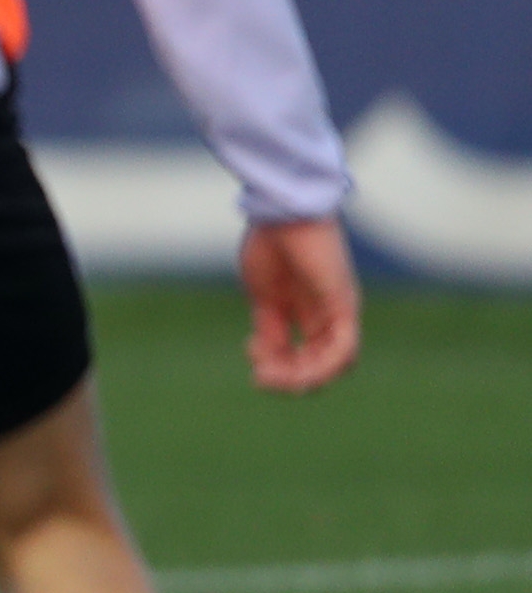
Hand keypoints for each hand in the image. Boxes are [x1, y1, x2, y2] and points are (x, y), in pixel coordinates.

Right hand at [240, 216, 360, 392]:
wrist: (281, 213)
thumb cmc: (271, 243)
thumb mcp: (264, 295)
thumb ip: (269, 327)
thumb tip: (267, 357)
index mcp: (305, 312)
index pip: (300, 354)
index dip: (275, 363)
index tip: (248, 349)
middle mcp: (326, 316)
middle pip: (318, 364)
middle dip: (287, 378)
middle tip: (259, 377)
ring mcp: (338, 312)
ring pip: (335, 364)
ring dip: (303, 378)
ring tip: (273, 377)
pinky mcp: (344, 306)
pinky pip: (344, 349)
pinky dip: (323, 367)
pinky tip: (298, 371)